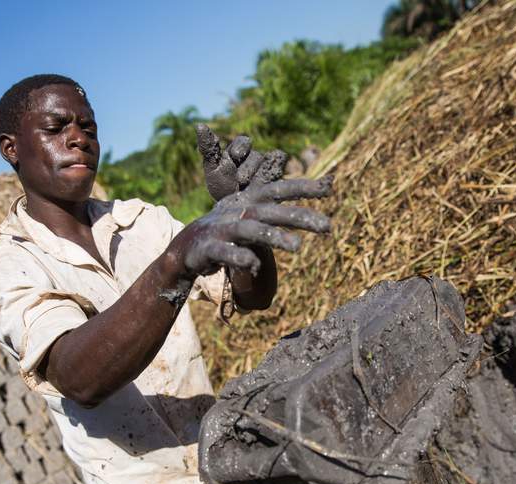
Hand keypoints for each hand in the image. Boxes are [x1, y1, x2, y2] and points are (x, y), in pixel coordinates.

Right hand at [170, 176, 332, 278]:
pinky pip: (225, 253)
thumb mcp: (252, 219)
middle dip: (298, 216)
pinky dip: (239, 258)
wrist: (185, 248)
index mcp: (248, 201)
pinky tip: (254, 265)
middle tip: (327, 226)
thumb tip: (318, 213)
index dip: (302, 187)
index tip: (329, 186)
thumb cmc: (227, 231)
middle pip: (270, 211)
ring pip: (250, 230)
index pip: (278, 190)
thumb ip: (279, 215)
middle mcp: (237, 212)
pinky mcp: (208, 248)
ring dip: (274, 236)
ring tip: (297, 248)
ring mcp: (222, 229)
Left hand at [196, 124, 288, 200]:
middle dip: (248, 166)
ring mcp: (266, 164)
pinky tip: (267, 178)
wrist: (237, 210)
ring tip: (246, 188)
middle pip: (254, 154)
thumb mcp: (212, 169)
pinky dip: (275, 164)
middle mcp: (252, 156)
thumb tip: (200, 124)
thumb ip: (208, 148)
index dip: (240, 147)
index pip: (242, 141)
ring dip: (255, 175)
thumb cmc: (222, 188)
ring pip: (264, 161)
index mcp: (237, 152)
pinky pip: (278, 159)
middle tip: (240, 180)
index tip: (235, 156)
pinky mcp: (275, 171)